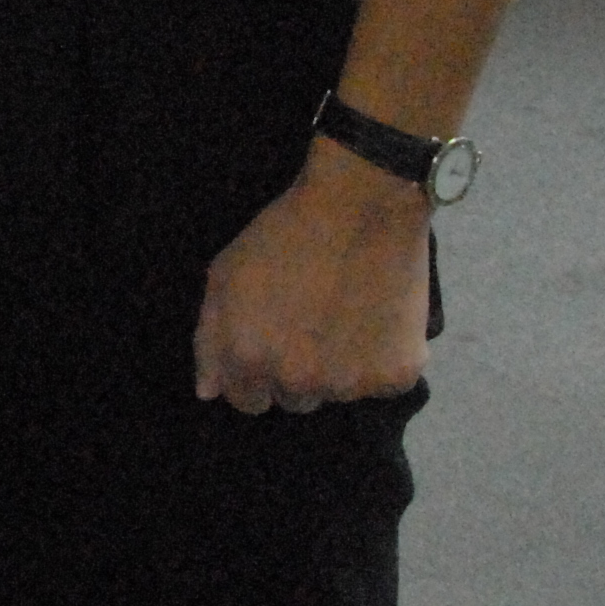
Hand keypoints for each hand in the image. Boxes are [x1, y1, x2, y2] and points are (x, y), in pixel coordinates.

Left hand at [192, 145, 431, 413]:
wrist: (361, 204)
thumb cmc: (287, 233)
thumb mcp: (226, 275)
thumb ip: (210, 338)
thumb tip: (209, 392)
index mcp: (248, 359)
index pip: (247, 401)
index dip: (257, 373)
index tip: (274, 342)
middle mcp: (297, 382)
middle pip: (294, 400)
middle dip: (298, 370)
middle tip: (313, 322)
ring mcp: (349, 384)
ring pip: (338, 393)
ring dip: (341, 367)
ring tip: (347, 313)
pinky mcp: (396, 377)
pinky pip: (384, 383)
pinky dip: (384, 359)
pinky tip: (379, 315)